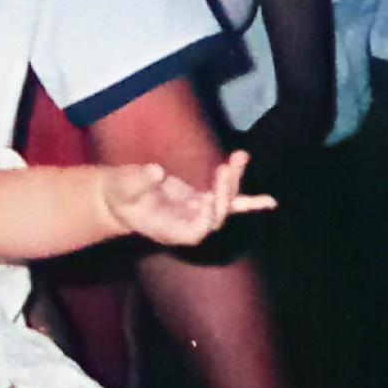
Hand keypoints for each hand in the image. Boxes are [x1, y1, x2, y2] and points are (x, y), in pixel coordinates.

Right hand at [101, 150, 275, 245]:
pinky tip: (270, 202)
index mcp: (171, 230)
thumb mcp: (120, 187)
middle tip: (223, 169)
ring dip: (234, 182)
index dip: (207, 217)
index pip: (198, 230)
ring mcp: (197, 213)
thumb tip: (156, 172)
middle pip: (216, 216)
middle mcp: (189, 226)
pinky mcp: (200, 201)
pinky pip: (227, 201)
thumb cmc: (117, 195)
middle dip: (224, 193)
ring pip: (225, 204)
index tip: (206, 198)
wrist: (118, 199)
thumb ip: (135, 180)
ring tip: (240, 156)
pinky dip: (248, 202)